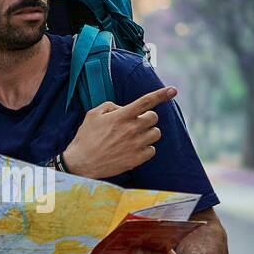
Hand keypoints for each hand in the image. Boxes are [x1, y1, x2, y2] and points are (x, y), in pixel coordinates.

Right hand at [61, 85, 176, 178]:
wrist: (81, 163)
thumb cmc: (85, 138)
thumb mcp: (93, 115)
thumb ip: (110, 106)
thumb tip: (123, 108)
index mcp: (122, 116)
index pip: (146, 101)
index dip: (161, 94)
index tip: (173, 90)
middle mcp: (131, 129)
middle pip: (154, 117)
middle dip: (146, 118)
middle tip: (135, 123)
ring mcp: (135, 145)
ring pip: (156, 133)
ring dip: (148, 133)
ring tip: (134, 136)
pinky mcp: (136, 159)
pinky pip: (152, 150)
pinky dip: (146, 148)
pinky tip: (134, 149)